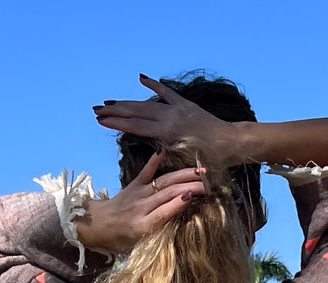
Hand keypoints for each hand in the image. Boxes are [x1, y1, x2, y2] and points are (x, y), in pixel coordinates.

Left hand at [74, 150, 207, 254]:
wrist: (96, 226)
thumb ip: (155, 237)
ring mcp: (137, 194)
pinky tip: (163, 150)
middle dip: (189, 186)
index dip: (178, 203)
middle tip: (209, 184)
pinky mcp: (133, 185)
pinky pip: (145, 172)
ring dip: (183, 175)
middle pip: (168, 194)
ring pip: (164, 182)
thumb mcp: (137, 247)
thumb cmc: (119, 241)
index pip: (164, 212)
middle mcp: (141, 208)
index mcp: (142, 226)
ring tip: (201, 172)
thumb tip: (177, 228)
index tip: (194, 195)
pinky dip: (154, 161)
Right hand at [93, 75, 242, 168]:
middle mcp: (169, 117)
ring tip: (109, 101)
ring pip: (146, 103)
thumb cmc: (210, 158)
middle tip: (97, 110)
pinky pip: (166, 92)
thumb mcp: (185, 158)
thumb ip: (168, 150)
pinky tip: (141, 78)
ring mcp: (176, 108)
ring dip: (127, 102)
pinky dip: (154, 85)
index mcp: (168, 132)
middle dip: (115, 111)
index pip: (137, 126)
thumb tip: (152, 145)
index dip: (118, 123)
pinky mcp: (184, 104)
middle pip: (136, 112)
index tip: (101, 121)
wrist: (230, 142)